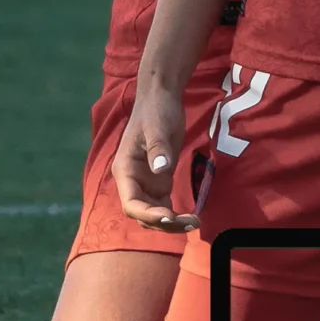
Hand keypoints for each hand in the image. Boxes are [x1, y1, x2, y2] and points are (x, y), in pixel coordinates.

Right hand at [114, 83, 196, 230]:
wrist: (162, 97)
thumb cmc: (156, 110)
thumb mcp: (158, 127)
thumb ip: (158, 149)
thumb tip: (161, 170)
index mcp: (125, 170)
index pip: (131, 203)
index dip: (148, 215)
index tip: (168, 217)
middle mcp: (132, 182)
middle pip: (143, 214)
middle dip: (163, 223)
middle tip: (189, 223)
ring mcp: (146, 183)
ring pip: (154, 213)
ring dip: (170, 222)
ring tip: (194, 222)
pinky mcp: (159, 181)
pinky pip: (164, 205)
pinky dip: (175, 214)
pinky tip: (191, 218)